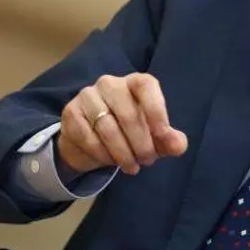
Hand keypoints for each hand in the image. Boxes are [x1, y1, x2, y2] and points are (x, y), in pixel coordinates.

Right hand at [57, 73, 187, 174]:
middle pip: (128, 113)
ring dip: (122, 153)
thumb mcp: (152, 137)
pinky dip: (102, 154)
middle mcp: (110, 83)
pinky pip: (88, 137)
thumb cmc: (128, 133)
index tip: (163, 136)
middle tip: (147, 161)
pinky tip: (109, 161)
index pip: (147, 86)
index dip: (156, 110)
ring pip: (108, 128)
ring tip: (132, 167)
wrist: (89, 141)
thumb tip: (178, 145)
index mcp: (134, 82)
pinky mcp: (71, 112)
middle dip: (141, 143)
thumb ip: (168, 139)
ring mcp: (88, 95)